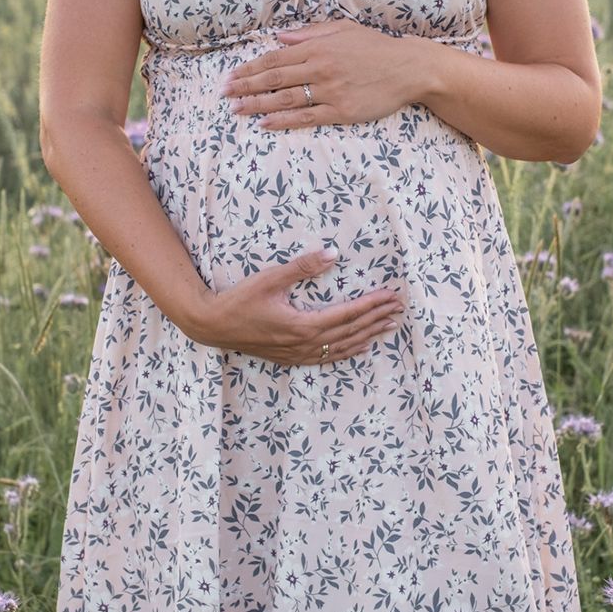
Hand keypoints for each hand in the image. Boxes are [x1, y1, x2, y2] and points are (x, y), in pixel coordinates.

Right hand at [190, 248, 405, 364]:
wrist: (213, 326)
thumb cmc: (239, 299)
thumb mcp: (270, 278)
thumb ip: (302, 267)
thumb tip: (332, 253)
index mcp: (303, 324)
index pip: (348, 313)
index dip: (372, 305)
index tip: (391, 296)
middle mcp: (305, 343)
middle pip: (351, 331)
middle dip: (377, 318)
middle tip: (399, 308)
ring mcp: (299, 353)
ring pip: (343, 347)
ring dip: (368, 335)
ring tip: (389, 326)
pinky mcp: (292, 358)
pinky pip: (328, 357)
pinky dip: (349, 351)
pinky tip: (362, 346)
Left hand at [219, 18, 427, 128]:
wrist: (409, 67)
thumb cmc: (376, 47)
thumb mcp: (342, 29)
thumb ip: (309, 33)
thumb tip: (280, 37)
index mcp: (317, 47)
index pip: (274, 57)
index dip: (250, 68)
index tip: (231, 76)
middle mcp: (320, 68)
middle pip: (274, 78)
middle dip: (245, 86)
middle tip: (224, 93)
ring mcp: (330, 91)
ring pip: (285, 99)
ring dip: (257, 104)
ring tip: (237, 109)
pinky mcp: (342, 111)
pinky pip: (306, 117)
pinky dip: (283, 120)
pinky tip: (265, 123)